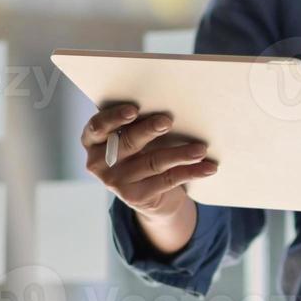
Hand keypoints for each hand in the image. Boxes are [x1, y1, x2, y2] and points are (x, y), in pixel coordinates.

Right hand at [80, 103, 215, 218]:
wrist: (150, 194)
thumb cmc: (141, 151)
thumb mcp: (132, 136)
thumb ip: (137, 122)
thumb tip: (170, 103)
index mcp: (92, 141)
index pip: (97, 127)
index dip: (113, 118)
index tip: (133, 110)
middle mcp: (98, 163)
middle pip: (128, 143)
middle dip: (148, 130)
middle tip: (167, 121)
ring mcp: (115, 182)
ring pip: (152, 162)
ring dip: (180, 154)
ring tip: (200, 148)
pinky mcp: (135, 197)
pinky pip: (168, 180)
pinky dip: (191, 172)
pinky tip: (208, 167)